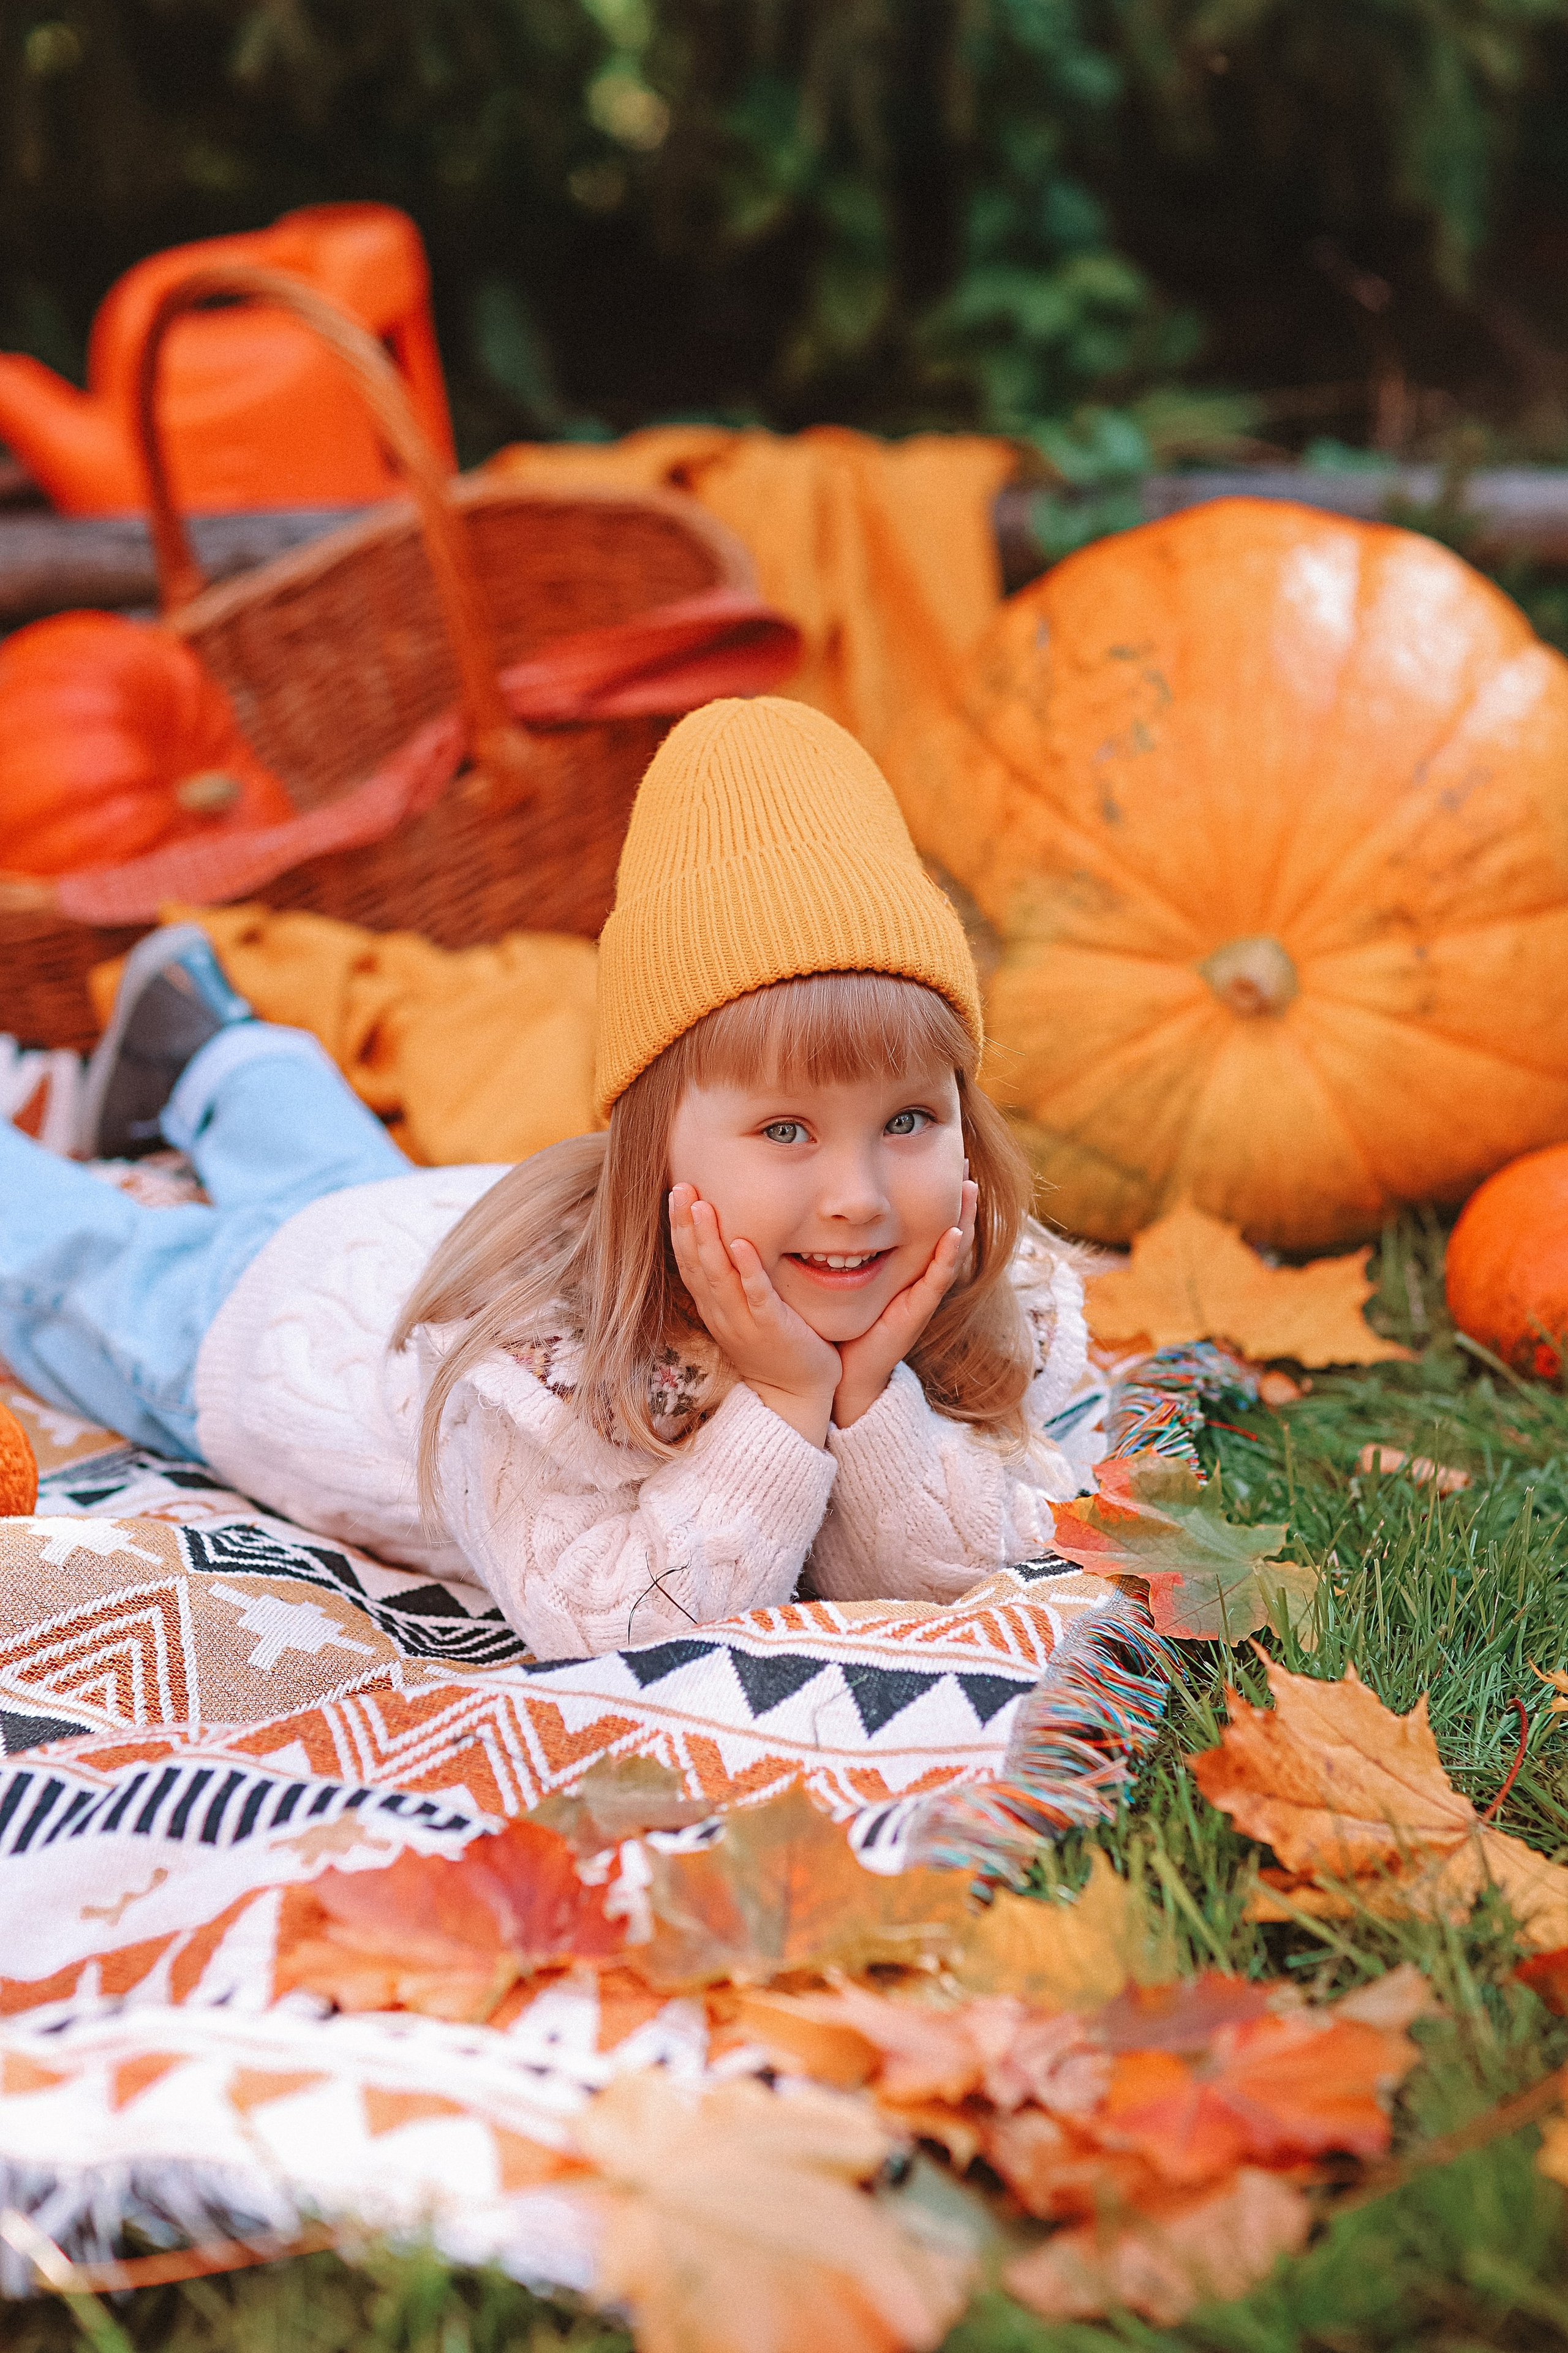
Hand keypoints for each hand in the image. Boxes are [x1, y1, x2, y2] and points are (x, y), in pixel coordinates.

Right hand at [668, 1184, 840, 1447]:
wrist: (795, 1394)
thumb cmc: (775, 1346)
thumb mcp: (746, 1309)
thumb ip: (736, 1278)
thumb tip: (731, 1237)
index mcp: (713, 1306)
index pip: (689, 1261)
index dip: (680, 1227)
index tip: (677, 1191)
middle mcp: (721, 1312)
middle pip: (695, 1264)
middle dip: (686, 1224)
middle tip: (680, 1187)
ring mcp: (743, 1322)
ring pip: (718, 1277)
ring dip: (708, 1240)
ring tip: (701, 1205)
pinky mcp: (771, 1329)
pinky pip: (757, 1296)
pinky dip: (748, 1270)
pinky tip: (743, 1243)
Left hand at [832, 1179, 977, 1429]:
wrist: (846, 1373)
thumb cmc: (844, 1325)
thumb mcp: (843, 1279)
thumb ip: (838, 1249)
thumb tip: (821, 1213)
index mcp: (905, 1269)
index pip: (926, 1225)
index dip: (934, 1194)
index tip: (941, 1159)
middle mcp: (919, 1278)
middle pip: (948, 1231)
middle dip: (957, 1198)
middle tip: (963, 1160)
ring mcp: (921, 1295)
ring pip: (951, 1251)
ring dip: (963, 1218)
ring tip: (969, 1186)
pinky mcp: (915, 1312)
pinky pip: (936, 1281)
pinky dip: (948, 1257)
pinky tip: (955, 1234)